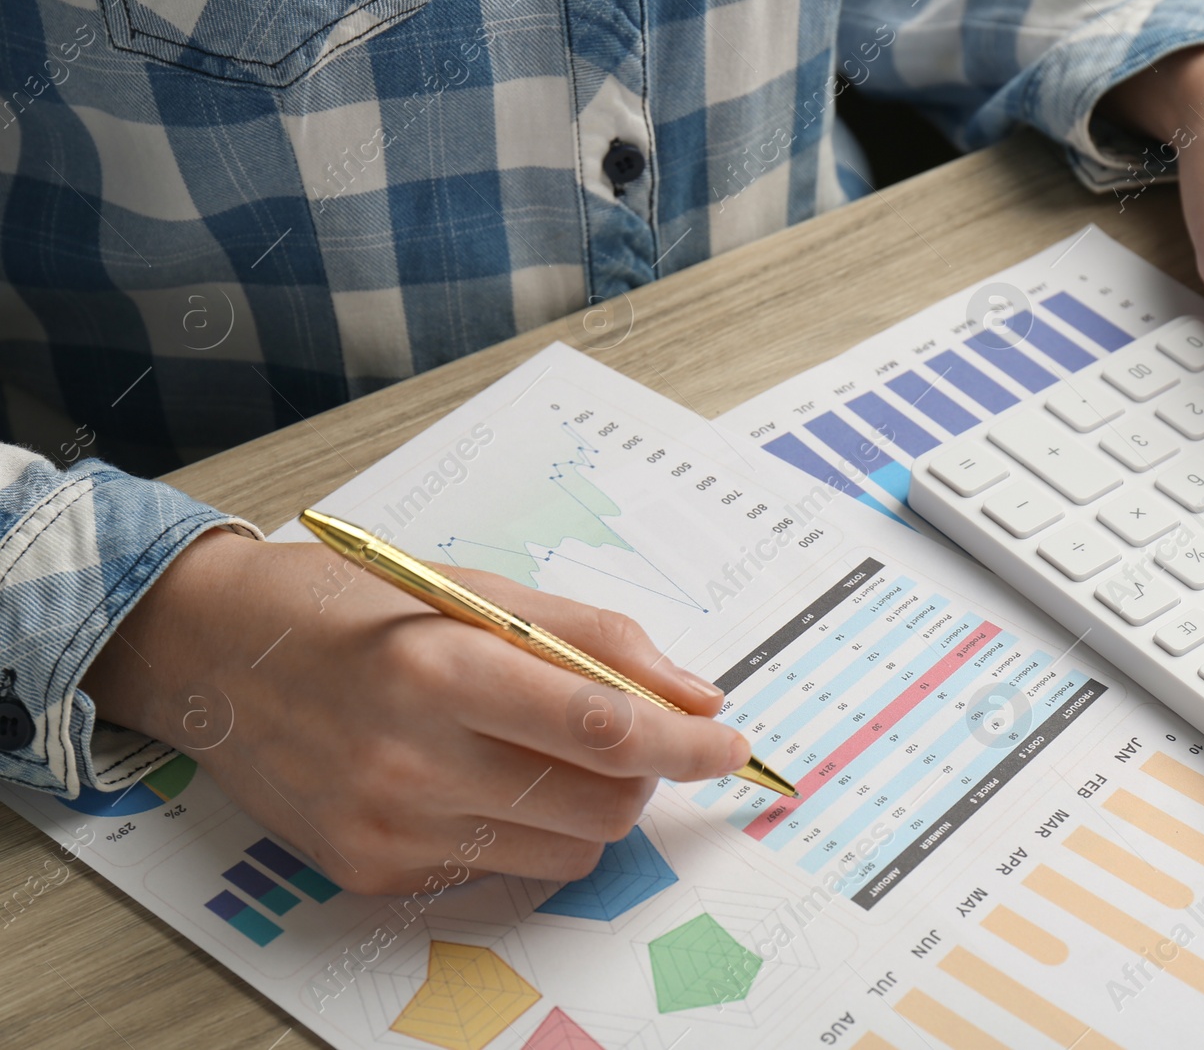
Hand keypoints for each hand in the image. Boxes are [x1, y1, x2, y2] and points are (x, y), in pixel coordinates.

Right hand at [83, 529, 746, 894]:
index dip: (685, 743)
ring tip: (540, 750)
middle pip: (599, 806)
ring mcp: (389, 827)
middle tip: (624, 733)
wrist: (213, 654)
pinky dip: (519, 831)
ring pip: (563, 853)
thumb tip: (696, 696)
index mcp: (442, 668)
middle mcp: (411, 759)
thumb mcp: (477, 592)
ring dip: (586, 807)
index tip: (729, 744)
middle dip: (641, 774)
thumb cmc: (353, 609)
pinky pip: (497, 871)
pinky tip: (474, 778)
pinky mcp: (370, 871)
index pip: (603, 727)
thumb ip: (596, 640)